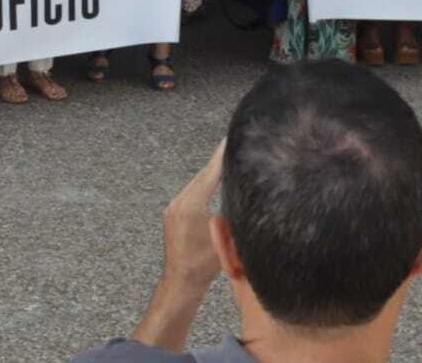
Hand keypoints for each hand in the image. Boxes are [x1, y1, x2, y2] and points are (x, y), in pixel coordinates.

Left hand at [161, 140, 224, 284]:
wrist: (181, 282)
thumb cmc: (204, 265)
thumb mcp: (226, 237)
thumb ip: (234, 215)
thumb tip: (249, 196)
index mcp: (190, 206)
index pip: (210, 174)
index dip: (221, 156)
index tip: (230, 140)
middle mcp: (178, 203)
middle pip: (202, 176)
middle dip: (218, 162)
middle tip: (233, 146)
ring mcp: (173, 208)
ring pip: (196, 184)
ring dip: (211, 174)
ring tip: (227, 160)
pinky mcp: (172, 213)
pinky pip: (190, 193)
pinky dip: (203, 186)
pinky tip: (214, 182)